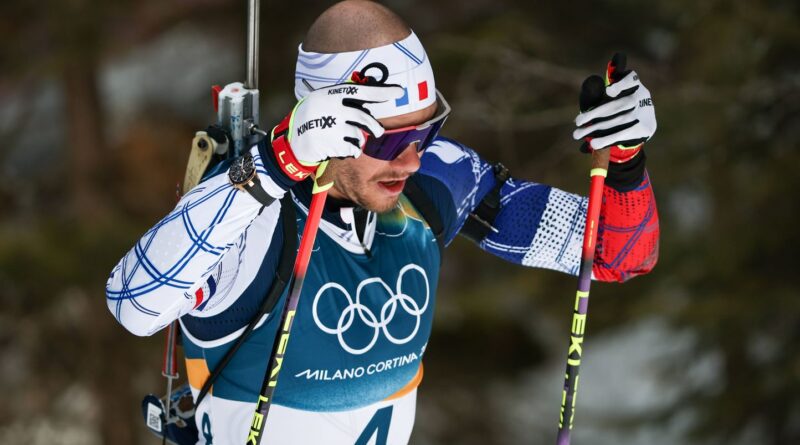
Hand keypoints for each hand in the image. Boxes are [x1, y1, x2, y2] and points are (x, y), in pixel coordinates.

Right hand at [283, 83, 404, 165]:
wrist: (292, 141)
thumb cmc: (311, 120)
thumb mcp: (322, 101)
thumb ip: (343, 99)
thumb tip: (370, 97)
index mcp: (333, 95)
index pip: (363, 91)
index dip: (383, 91)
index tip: (399, 91)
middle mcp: (334, 109)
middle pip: (365, 118)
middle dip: (374, 128)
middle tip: (378, 131)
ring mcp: (333, 127)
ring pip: (360, 136)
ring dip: (356, 141)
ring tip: (343, 140)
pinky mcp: (333, 144)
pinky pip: (353, 149)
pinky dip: (349, 151)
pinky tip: (336, 148)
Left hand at [572, 53, 655, 162]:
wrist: (642, 125)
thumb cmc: (619, 109)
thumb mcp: (611, 99)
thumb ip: (598, 97)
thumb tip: (580, 109)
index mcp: (633, 85)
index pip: (631, 79)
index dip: (621, 85)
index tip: (609, 92)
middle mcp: (641, 96)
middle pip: (618, 105)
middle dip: (595, 114)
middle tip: (578, 122)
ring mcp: (645, 113)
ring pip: (619, 121)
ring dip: (596, 128)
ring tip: (578, 134)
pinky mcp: (645, 128)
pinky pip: (624, 134)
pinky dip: (608, 139)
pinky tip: (594, 144)